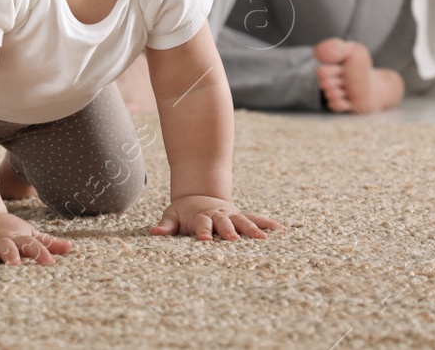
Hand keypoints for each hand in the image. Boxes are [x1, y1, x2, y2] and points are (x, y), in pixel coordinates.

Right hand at [0, 213, 71, 268]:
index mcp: (15, 239)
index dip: (41, 253)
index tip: (51, 263)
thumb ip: (46, 244)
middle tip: (15, 265)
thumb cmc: (8, 234)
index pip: (31, 245)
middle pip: (5, 247)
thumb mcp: (27, 235)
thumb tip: (71, 248)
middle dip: (10, 255)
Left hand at [151, 195, 278, 241]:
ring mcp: (231, 215)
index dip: (202, 231)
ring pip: (243, 221)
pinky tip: (280, 230)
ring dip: (252, 229)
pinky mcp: (240, 216)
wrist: (198, 195)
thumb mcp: (171, 216)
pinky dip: (267, 223)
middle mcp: (218, 215)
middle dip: (229, 231)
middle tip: (234, 240)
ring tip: (262, 239)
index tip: (203, 240)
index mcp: (201, 216)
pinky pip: (255, 218)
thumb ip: (165, 226)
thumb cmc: (183, 211)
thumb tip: (154, 233)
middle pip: (224, 223)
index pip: (201, 224)